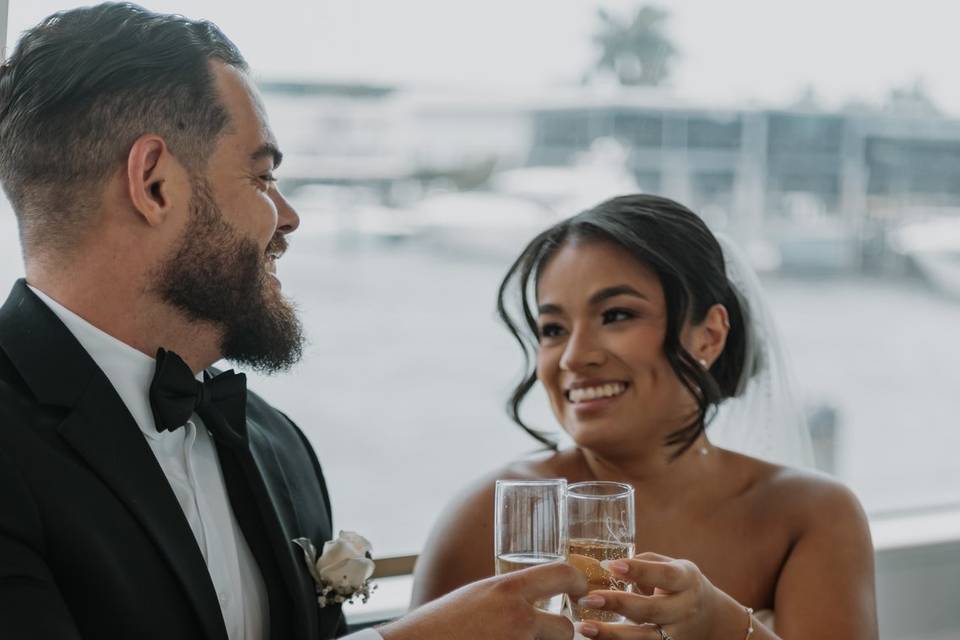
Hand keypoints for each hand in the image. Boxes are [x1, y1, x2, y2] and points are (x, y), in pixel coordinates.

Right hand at [380, 561, 587, 639]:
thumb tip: (529, 600)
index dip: (578, 582)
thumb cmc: (438, 625)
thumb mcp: (474, 597)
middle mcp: (516, 617)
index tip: (581, 590)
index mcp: (506, 589)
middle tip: (549, 635)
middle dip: (561, 636)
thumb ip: (505, 597)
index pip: (562, 573)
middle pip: (567, 628)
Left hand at [573, 552, 741, 639]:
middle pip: (651, 610)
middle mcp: (684, 609)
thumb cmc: (680, 585)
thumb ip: (644, 563)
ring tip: (584, 628)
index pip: (664, 575)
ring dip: (612, 634)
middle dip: (618, 604)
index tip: (612, 565)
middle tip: (588, 598)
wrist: (711, 619)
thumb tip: (607, 566)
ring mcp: (677, 635)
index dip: (639, 571)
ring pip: (644, 638)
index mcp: (686, 581)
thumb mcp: (673, 566)